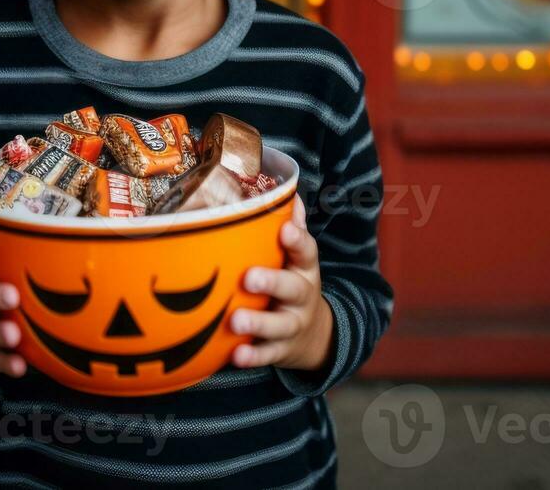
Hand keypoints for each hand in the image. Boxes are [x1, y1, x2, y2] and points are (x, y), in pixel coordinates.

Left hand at [229, 195, 332, 370]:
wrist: (314, 337)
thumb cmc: (293, 283)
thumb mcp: (298, 258)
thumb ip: (292, 229)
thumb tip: (289, 192)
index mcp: (304, 269)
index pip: (306, 252)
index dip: (297, 240)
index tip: (285, 230)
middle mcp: (301, 297)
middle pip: (292, 289)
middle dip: (272, 283)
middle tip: (249, 278)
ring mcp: (292, 326)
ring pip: (279, 325)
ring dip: (258, 323)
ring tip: (236, 320)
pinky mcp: (281, 351)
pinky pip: (267, 355)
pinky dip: (252, 357)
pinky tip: (235, 354)